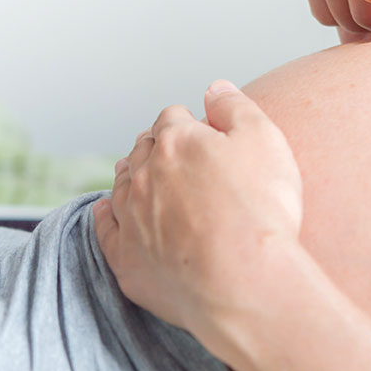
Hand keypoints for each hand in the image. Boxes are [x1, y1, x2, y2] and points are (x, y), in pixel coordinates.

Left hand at [93, 80, 302, 343]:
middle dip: (158, 148)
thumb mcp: (264, 139)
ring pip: (121, 186)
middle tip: (175, 157)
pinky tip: (109, 213)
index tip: (201, 134)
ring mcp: (130, 219)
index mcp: (177, 141)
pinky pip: (105, 230)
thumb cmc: (260, 210)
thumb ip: (236, 107)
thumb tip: (215, 88)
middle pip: (144, 149)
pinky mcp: (127, 260)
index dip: (189, 123)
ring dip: (131, 178)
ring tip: (143, 179)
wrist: (245, 283)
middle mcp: (144, 175)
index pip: (173, 118)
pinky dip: (107, 217)